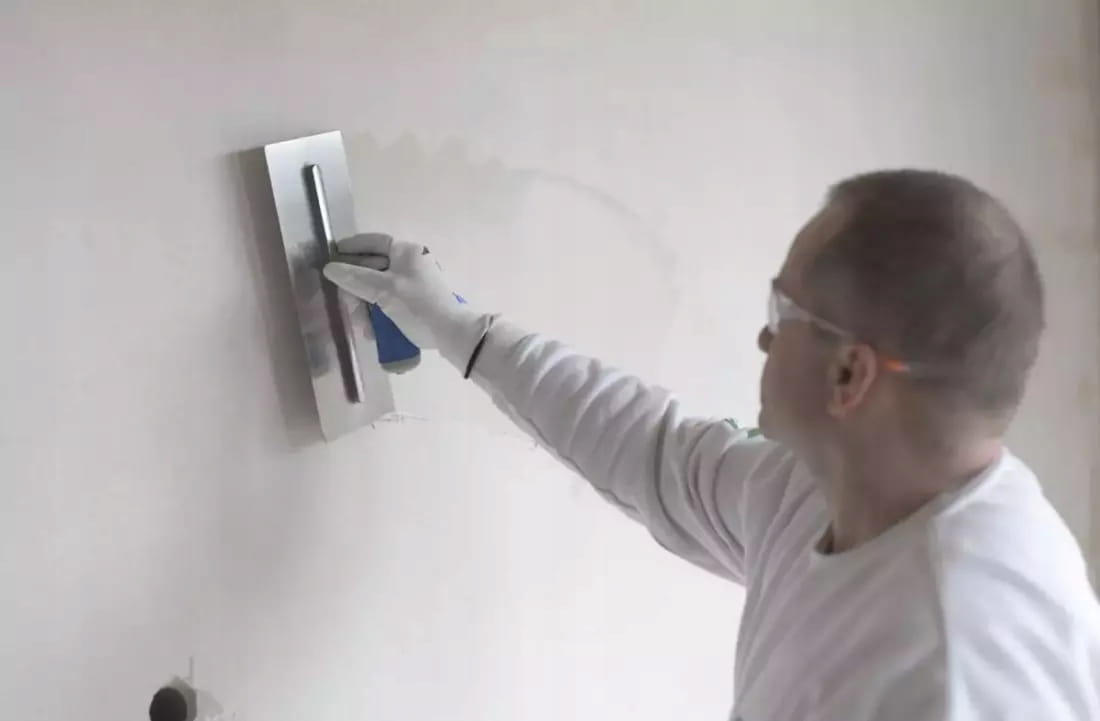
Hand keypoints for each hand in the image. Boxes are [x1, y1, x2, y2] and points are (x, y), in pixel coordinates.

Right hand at [324, 234, 490, 369]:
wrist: (451, 334)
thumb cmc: (418, 305)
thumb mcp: (384, 290)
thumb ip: (355, 278)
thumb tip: (329, 268)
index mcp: (406, 252)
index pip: (374, 241)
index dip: (352, 246)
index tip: (332, 255)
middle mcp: (410, 264)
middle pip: (372, 269)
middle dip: (356, 289)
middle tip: (346, 303)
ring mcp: (413, 284)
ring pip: (378, 290)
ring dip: (366, 308)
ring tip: (363, 325)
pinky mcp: (414, 304)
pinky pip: (389, 305)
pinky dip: (379, 316)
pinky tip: (373, 332)